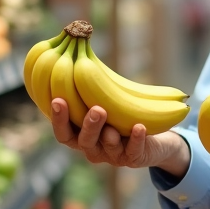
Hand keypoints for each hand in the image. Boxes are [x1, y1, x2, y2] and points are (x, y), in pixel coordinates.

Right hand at [50, 98, 189, 176]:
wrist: (152, 139)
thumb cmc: (119, 116)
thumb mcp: (103, 103)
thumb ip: (89, 88)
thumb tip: (78, 51)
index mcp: (80, 135)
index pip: (63, 132)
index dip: (58, 119)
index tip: (57, 100)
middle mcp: (93, 148)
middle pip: (84, 142)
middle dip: (89, 125)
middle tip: (97, 110)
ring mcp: (113, 155)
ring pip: (108, 147)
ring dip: (110, 133)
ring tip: (116, 119)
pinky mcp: (134, 157)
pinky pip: (134, 151)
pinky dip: (136, 139)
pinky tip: (139, 127)